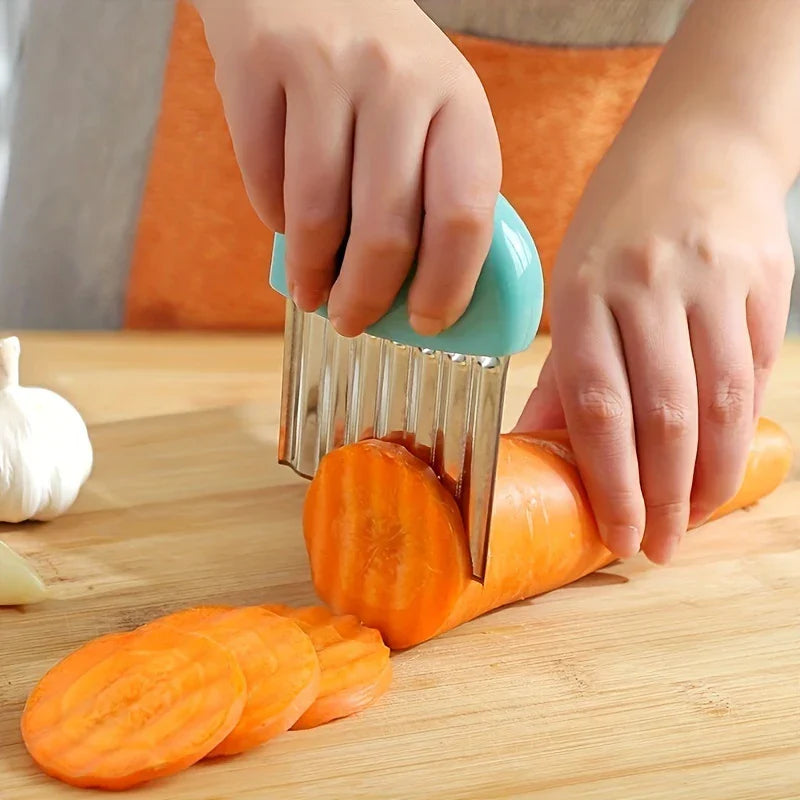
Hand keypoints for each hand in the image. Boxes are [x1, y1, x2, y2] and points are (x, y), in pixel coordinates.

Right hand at [194, 0, 500, 336]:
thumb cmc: (376, 62)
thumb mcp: (431, 106)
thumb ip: (434, 184)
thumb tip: (418, 289)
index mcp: (458, 100)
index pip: (465, 215)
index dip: (448, 286)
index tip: (429, 323)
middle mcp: (399, 80)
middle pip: (387, 230)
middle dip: (367, 299)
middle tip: (353, 322)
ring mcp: (326, 68)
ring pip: (318, 214)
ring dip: (313, 275)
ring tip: (313, 294)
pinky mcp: (259, 64)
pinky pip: (263, 179)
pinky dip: (274, 220)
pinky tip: (286, 226)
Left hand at [516, 120, 793, 563]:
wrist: (700, 141)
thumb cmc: (619, 224)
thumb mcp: (571, 284)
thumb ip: (561, 373)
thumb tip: (535, 450)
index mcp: (584, 292)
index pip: (597, 404)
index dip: (610, 481)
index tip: (616, 536)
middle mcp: (647, 286)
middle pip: (663, 414)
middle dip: (663, 495)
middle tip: (659, 546)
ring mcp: (711, 281)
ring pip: (720, 400)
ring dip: (710, 474)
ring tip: (693, 517)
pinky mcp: (764, 279)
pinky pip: (755, 369)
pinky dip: (742, 426)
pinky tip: (724, 462)